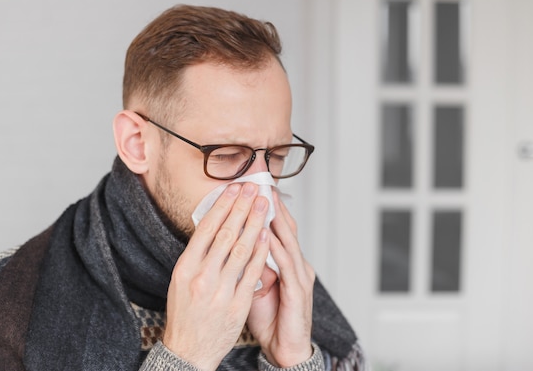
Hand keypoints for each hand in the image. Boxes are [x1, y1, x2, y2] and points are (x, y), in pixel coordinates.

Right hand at [162, 182, 270, 370]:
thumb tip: (212, 225)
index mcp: (185, 267)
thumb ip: (196, 254)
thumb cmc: (184, 313)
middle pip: (226, 234)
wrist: (189, 350)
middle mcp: (202, 276)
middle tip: (253, 188)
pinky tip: (267, 235)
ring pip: (242, 249)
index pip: (206, 228)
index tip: (234, 189)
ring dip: (255, 223)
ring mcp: (221, 290)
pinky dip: (261, 252)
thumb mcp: (180, 279)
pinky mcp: (238, 304)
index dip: (223, 206)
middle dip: (242, 207)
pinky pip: (252, 272)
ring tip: (264, 204)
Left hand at [246, 191, 315, 367]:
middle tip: (259, 184)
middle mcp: (296, 263)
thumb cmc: (270, 318)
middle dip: (271, 205)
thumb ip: (248, 263)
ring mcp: (300, 275)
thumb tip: (232, 244)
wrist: (285, 348)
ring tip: (263, 200)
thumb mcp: (254, 284)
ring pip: (287, 240)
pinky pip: (286, 265)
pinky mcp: (299, 290)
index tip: (251, 188)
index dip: (265, 207)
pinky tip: (266, 234)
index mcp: (286, 261)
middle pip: (285, 227)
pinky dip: (276, 248)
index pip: (276, 227)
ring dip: (274, 219)